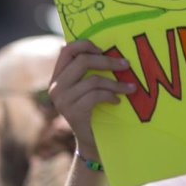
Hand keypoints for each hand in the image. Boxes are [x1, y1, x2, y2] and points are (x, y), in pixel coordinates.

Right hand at [48, 39, 134, 161]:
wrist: (91, 140)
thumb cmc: (93, 110)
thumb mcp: (86, 88)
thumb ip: (87, 71)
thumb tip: (105, 49)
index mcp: (57, 77)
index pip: (66, 50)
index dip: (85, 45)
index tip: (104, 49)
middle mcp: (56, 87)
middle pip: (82, 61)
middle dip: (108, 61)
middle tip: (126, 64)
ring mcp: (62, 100)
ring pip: (93, 79)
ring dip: (116, 83)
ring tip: (130, 88)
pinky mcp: (73, 111)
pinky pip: (96, 95)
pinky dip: (111, 95)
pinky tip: (117, 101)